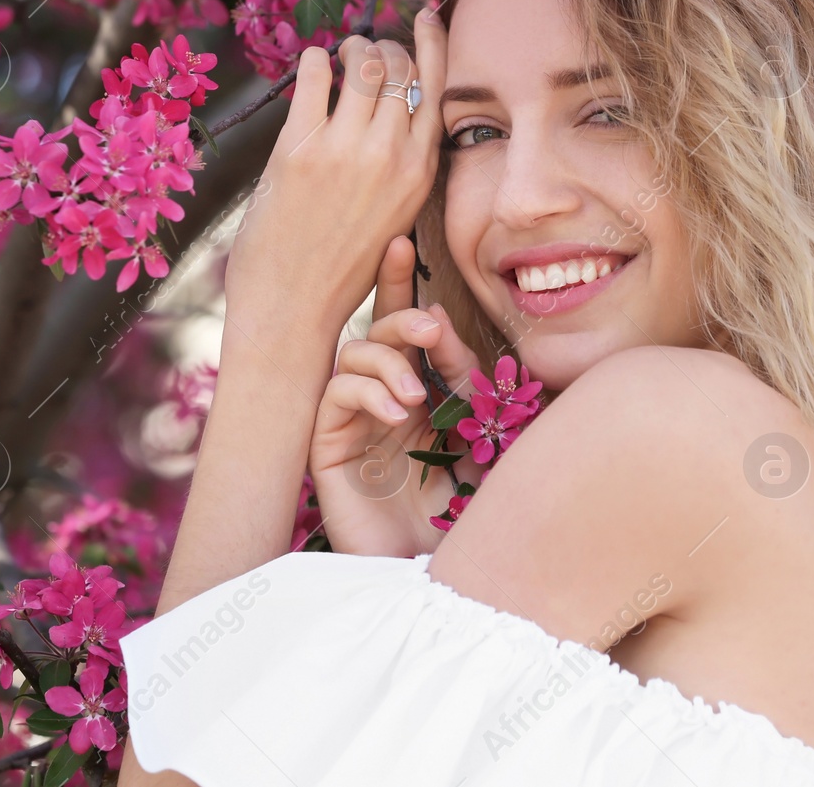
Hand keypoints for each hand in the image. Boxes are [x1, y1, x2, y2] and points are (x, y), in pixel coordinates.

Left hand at [222, 12, 446, 368]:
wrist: (295, 310)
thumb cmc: (341, 268)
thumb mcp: (394, 215)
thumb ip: (401, 166)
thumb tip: (394, 111)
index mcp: (420, 172)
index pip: (437, 88)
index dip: (431, 44)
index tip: (424, 18)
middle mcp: (390, 155)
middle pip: (400, 67)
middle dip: (385, 46)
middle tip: (367, 48)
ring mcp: (346, 150)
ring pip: (364, 62)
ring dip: (353, 46)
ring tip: (341, 53)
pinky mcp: (299, 149)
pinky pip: (315, 75)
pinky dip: (316, 60)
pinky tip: (313, 65)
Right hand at [308, 234, 485, 555]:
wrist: (449, 574)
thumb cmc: (475, 509)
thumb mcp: (486, 434)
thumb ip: (470, 380)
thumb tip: (441, 322)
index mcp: (420, 390)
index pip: (402, 326)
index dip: (397, 283)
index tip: (402, 241)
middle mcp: (381, 401)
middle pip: (374, 333)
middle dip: (399, 317)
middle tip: (431, 329)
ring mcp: (351, 425)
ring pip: (351, 357)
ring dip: (386, 360)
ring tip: (418, 392)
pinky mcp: (326, 451)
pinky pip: (332, 396)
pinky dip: (365, 392)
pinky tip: (398, 413)